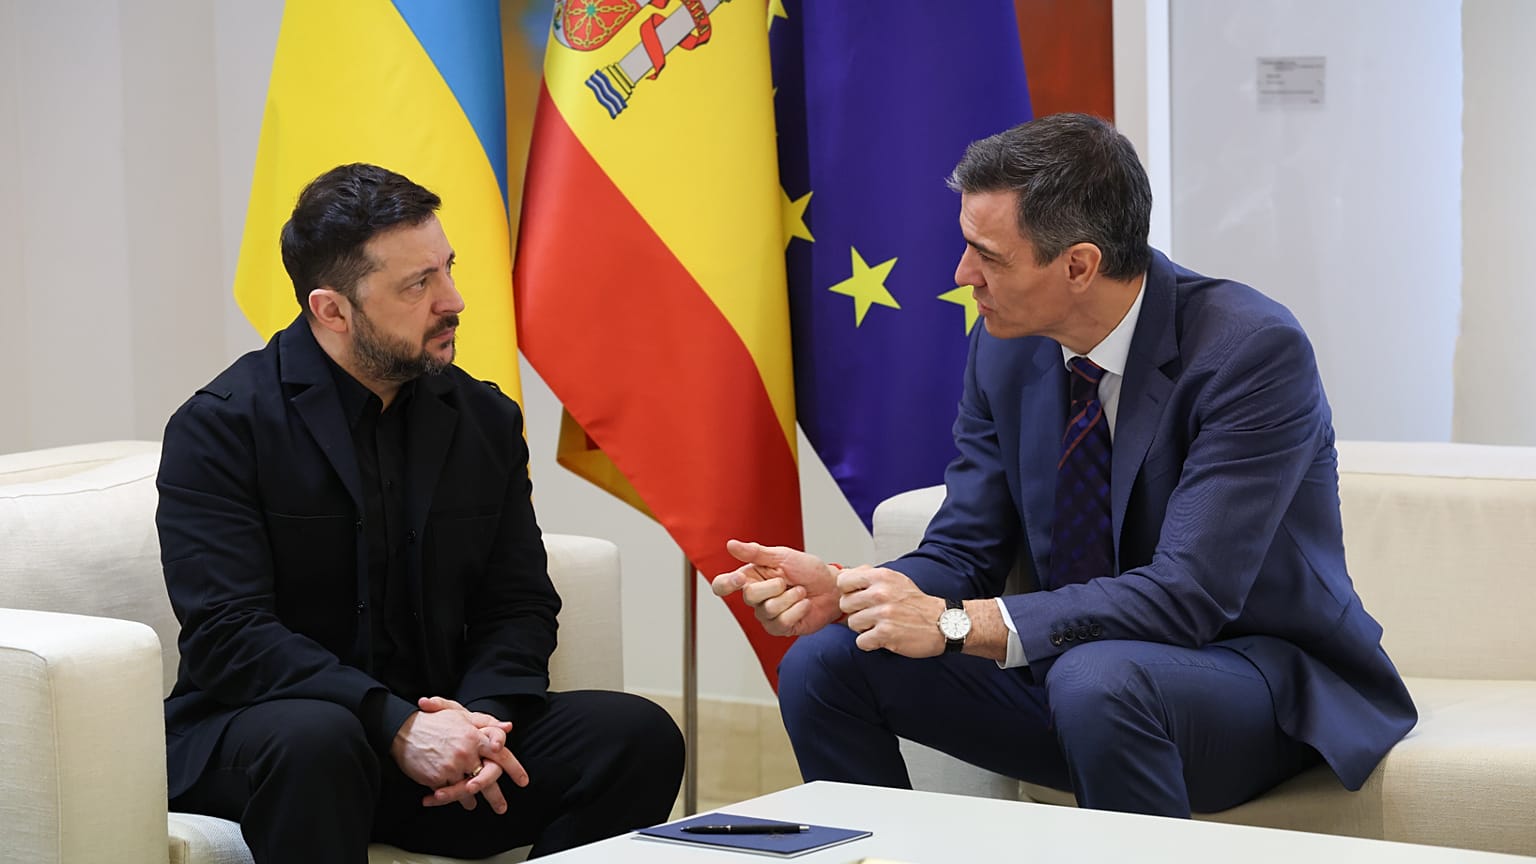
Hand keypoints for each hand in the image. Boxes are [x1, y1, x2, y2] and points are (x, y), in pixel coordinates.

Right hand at [394, 697, 527, 813]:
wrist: (403, 731)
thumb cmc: (433, 721)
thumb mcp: (460, 714)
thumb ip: (485, 722)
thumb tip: (508, 727)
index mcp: (475, 736)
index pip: (501, 754)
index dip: (514, 768)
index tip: (523, 781)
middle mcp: (466, 753)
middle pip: (488, 778)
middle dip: (496, 796)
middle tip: (502, 808)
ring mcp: (452, 768)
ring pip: (468, 790)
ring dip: (472, 800)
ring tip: (473, 806)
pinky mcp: (437, 779)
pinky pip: (450, 794)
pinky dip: (452, 798)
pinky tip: (452, 800)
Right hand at [711, 539, 843, 635]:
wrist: (832, 588)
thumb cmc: (808, 570)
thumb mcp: (782, 556)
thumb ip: (756, 553)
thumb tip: (731, 545)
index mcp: (750, 577)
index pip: (723, 585)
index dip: (726, 584)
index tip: (739, 579)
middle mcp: (755, 598)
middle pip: (749, 596)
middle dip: (774, 586)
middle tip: (788, 580)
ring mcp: (765, 615)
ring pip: (768, 610)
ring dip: (791, 598)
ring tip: (800, 591)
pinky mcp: (779, 628)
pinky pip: (781, 622)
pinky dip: (798, 610)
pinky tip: (804, 604)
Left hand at [837, 566, 946, 656]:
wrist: (942, 623)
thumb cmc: (916, 603)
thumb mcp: (895, 579)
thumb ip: (870, 576)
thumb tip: (845, 575)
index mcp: (881, 576)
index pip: (843, 581)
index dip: (848, 592)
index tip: (859, 598)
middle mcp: (880, 592)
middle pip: (845, 604)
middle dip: (856, 611)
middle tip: (872, 614)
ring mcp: (883, 613)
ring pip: (852, 623)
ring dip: (863, 628)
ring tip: (880, 625)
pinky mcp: (886, 634)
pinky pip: (860, 641)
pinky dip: (870, 643)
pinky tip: (883, 637)